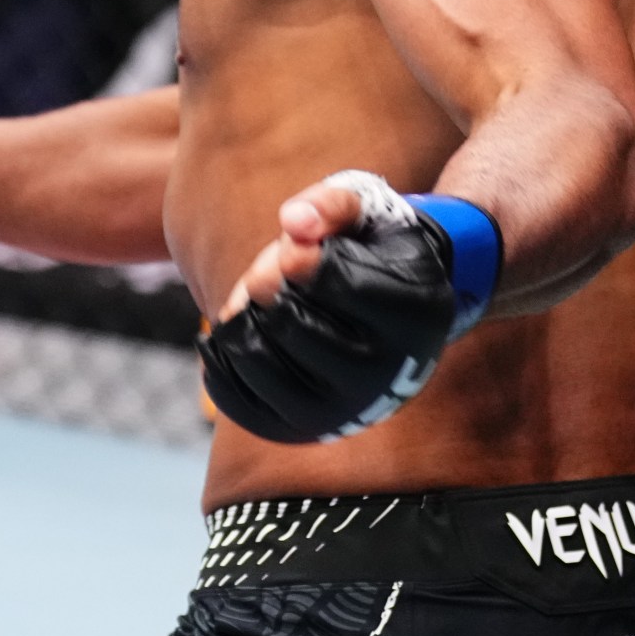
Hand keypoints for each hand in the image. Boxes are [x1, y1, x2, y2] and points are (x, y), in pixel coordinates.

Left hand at [196, 171, 486, 443]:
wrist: (382, 323)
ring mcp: (342, 410)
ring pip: (258, 357)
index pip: (337, 284)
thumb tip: (293, 223)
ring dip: (242, 317)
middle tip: (272, 275)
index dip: (300, 258)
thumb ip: (329, 207)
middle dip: (267, 286)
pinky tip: (232, 329)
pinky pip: (234, 395)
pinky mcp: (299, 428)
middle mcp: (384, 375)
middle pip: (290, 322)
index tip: (292, 250)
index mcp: (415, 316)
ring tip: (260, 303)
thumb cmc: (369, 255)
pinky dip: (219, 355)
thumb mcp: (365, 216)